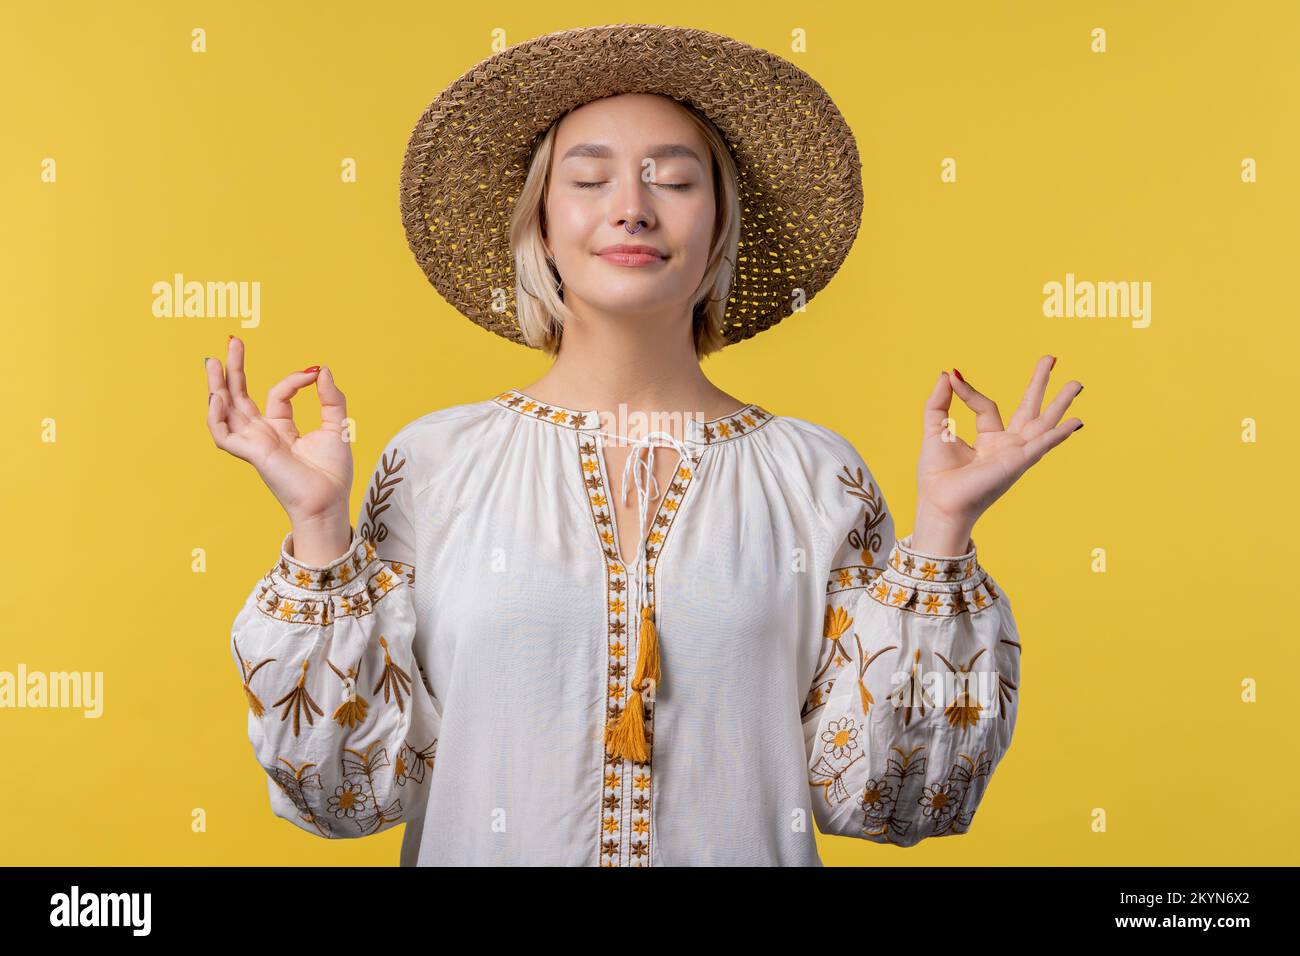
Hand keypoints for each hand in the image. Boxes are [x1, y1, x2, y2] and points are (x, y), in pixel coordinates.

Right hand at [204, 336, 353, 530]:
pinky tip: (217, 397)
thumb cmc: (333, 473)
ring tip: (213, 361)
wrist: (329, 502)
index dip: (293, 380)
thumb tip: (321, 369)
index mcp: (281, 429)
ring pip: (225, 411)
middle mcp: (263, 435)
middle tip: (232, 341)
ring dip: (216, 386)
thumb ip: (331, 398)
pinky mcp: (251, 454)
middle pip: (239, 397)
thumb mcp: (337, 426)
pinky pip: (223, 435)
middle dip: (234, 370)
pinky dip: (216, 417)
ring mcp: (254, 444)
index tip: (314, 373)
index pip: (277, 395)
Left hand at [910, 354, 1082, 554]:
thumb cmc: (936, 475)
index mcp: (989, 440)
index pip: (988, 406)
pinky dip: (1058, 434)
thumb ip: (940, 402)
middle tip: (1052, 358)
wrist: (938, 502)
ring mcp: (1016, 454)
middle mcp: (1007, 446)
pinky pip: (1041, 445)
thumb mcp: (936, 429)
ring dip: (1061, 403)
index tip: (954, 377)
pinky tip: (1076, 423)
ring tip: (1077, 383)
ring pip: (1043, 423)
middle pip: (1029, 409)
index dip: (969, 391)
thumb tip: (947, 374)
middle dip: (1040, 383)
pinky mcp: (1017, 463)